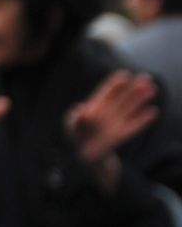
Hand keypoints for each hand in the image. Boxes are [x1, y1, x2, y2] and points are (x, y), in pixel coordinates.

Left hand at [65, 69, 158, 183]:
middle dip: (132, 88)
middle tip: (145, 77)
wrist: (84, 152)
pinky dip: (143, 119)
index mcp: (94, 106)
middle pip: (121, 98)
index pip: (106, 92)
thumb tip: (80, 114)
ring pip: (129, 108)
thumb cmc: (77, 133)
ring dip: (140, 99)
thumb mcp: (73, 125)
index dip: (115, 84)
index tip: (124, 74)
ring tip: (152, 89)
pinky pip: (134, 125)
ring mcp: (115, 122)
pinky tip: (153, 111)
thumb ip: (77, 119)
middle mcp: (107, 112)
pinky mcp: (122, 134)